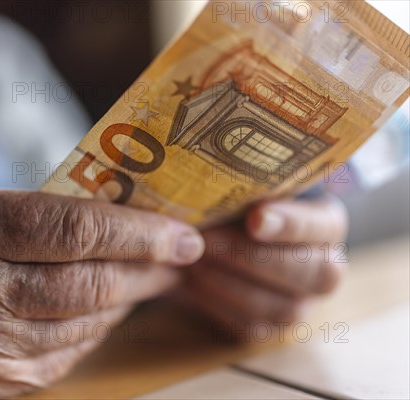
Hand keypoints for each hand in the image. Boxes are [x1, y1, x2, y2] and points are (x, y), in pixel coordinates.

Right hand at [0, 191, 203, 397]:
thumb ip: (51, 213)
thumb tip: (136, 223)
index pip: (73, 231)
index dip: (139, 233)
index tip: (184, 234)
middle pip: (89, 284)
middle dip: (149, 269)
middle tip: (182, 255)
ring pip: (89, 322)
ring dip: (132, 298)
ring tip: (154, 275)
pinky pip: (73, 352)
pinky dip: (101, 326)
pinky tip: (111, 306)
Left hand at [177, 193, 347, 340]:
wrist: (212, 241)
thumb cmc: (233, 203)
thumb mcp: (241, 186)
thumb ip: (243, 184)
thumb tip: (220, 181)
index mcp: (326, 224)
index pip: (325, 226)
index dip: (292, 224)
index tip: (254, 217)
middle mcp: (325, 267)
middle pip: (312, 273)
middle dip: (251, 257)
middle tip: (206, 240)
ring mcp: (301, 303)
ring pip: (283, 307)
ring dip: (230, 283)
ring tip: (193, 261)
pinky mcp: (270, 328)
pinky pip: (251, 327)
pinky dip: (218, 306)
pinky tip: (192, 284)